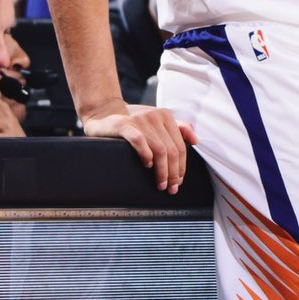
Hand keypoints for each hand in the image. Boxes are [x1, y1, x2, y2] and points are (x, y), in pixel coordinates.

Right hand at [81, 101, 197, 192]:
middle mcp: (155, 116)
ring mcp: (140, 120)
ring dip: (162, 171)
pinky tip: (147, 164)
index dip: (181, 166)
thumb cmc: (132, 121)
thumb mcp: (156, 121)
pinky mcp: (124, 125)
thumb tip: (195, 140)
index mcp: (165, 116)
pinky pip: (140, 141)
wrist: (103, 112)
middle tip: (171, 187)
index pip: (180, 146)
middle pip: (171, 150)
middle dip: (173, 173)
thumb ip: (177, 128)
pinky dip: (146, 155)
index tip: (178, 181)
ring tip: (160, 183)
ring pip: (159, 150)